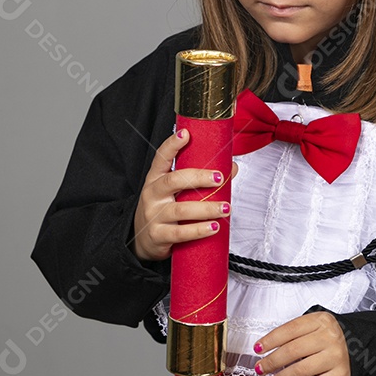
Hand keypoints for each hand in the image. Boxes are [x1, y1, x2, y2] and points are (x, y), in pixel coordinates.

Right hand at [128, 128, 238, 262]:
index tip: (186, 134)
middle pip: (173, 180)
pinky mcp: (158, 236)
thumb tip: (232, 168)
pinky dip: (199, 230)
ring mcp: (153, 215)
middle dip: (198, 177)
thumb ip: (199, 181)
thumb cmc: (164, 211)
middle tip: (219, 178)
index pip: (161, 158)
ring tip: (225, 208)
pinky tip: (214, 227)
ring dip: (206, 208)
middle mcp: (152, 194)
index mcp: (155, 179)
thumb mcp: (175, 193)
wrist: (143, 241)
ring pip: (181, 210)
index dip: (172, 145)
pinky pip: (180, 233)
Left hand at [254, 311, 350, 375]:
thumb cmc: (331, 340)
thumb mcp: (317, 327)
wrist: (362, 351)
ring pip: (300, 371)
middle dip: (271, 362)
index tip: (258, 349)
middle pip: (292, 351)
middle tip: (260, 369)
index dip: (270, 340)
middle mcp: (330, 337)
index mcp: (322, 320)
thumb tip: (266, 349)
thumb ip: (295, 333)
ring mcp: (337, 357)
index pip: (290, 329)